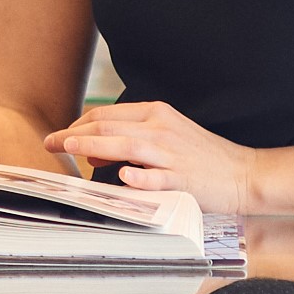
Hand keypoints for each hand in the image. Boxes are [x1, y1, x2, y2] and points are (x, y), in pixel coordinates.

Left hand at [44, 101, 255, 213]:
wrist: (244, 174)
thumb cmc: (202, 157)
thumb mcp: (166, 138)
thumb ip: (130, 140)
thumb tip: (93, 150)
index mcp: (156, 114)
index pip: (107, 114)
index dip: (79, 124)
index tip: (60, 136)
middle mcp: (161, 129)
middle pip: (109, 125)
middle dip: (74, 133)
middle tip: (49, 143)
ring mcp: (171, 154)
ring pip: (126, 145)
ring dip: (94, 145)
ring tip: (69, 148)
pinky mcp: (183, 179)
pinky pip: (156, 177)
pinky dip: (138, 176)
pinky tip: (121, 176)